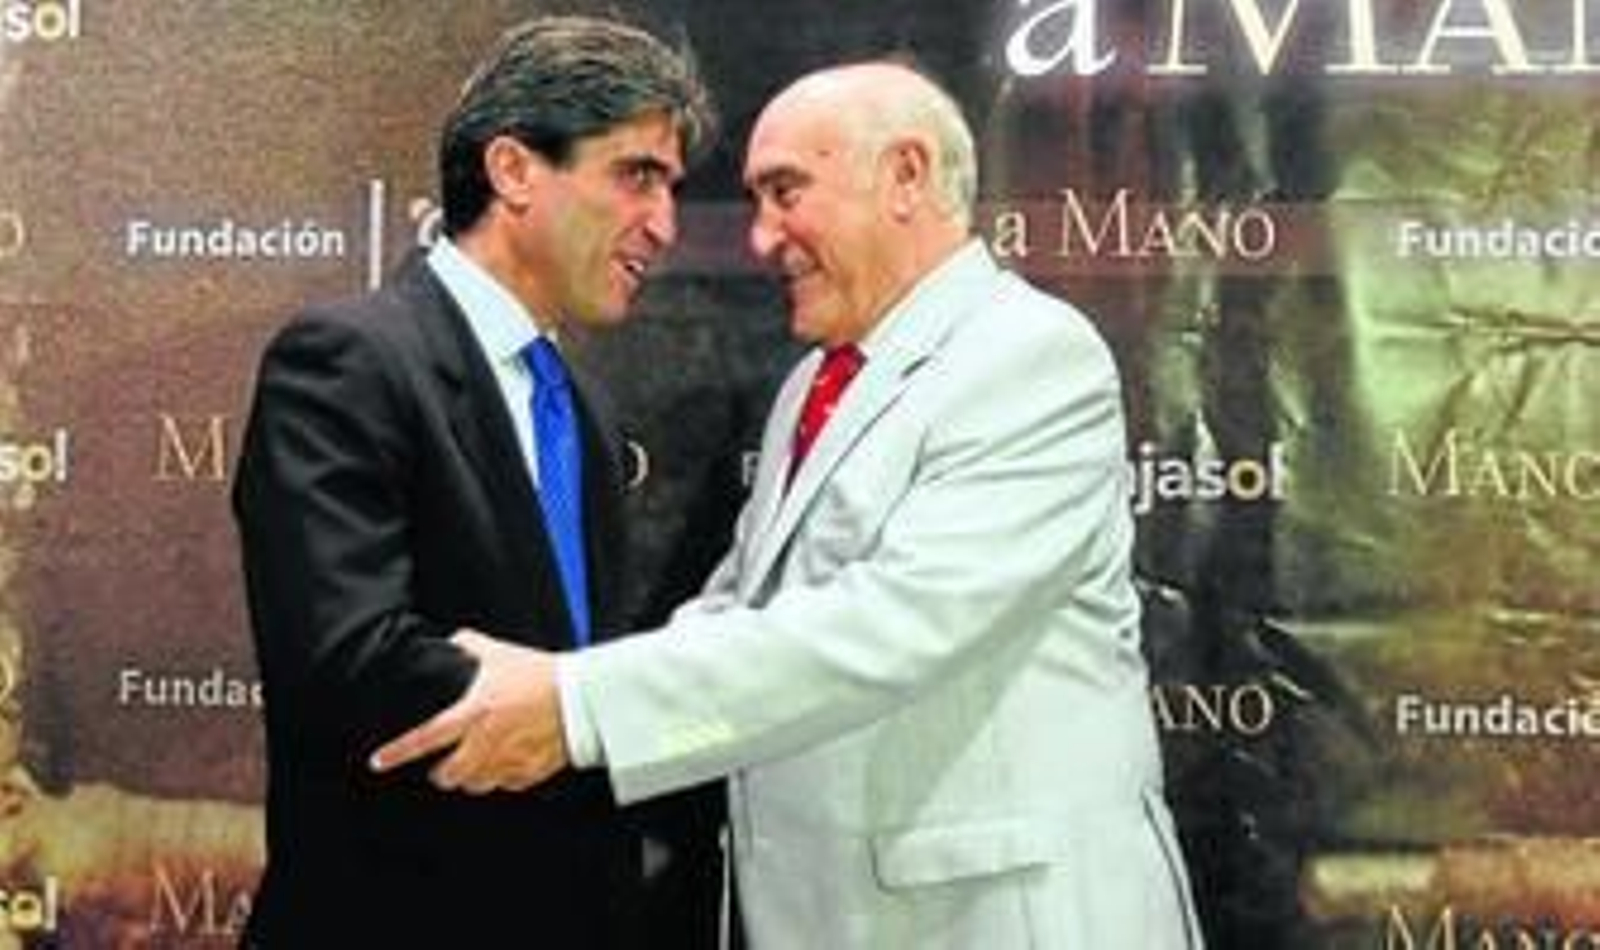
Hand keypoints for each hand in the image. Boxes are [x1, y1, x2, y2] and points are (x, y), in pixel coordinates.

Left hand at [368, 630, 569, 792]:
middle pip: (448, 774)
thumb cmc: (541, 673)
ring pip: (474, 785)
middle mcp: (487, 741)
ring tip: (475, 764)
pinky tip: (506, 762)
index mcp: (475, 711)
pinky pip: (505, 785)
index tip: (378, 762)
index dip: (398, 752)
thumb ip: (469, 646)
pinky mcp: (529, 772)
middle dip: (440, 773)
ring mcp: (508, 760)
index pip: (426, 737)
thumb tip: (450, 642)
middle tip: (441, 767)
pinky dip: (501, 777)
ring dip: (470, 778)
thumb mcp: (500, 652)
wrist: (584, 697)